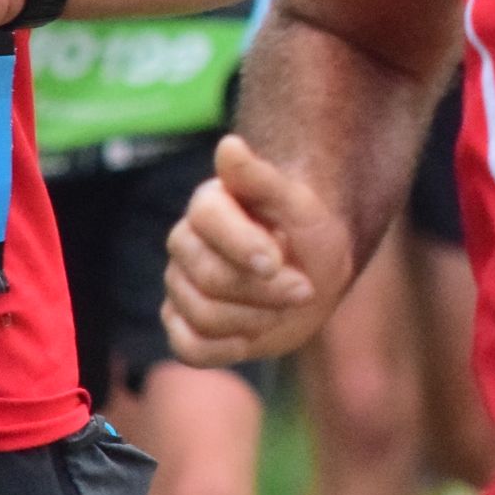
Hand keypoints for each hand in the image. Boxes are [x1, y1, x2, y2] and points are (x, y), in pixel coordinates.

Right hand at [161, 134, 356, 365]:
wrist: (315, 277)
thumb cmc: (309, 236)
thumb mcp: (301, 207)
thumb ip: (263, 179)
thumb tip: (228, 144)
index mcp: (209, 206)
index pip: (207, 221)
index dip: (243, 246)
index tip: (279, 261)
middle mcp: (185, 243)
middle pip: (209, 278)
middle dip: (266, 292)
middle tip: (303, 289)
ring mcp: (180, 284)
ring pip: (204, 316)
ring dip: (256, 320)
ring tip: (282, 307)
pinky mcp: (182, 323)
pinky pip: (189, 348)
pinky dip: (226, 349)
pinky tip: (251, 337)